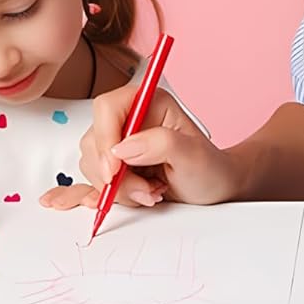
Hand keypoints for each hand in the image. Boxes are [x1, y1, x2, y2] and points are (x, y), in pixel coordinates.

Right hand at [76, 85, 240, 207]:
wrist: (213, 189)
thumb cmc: (209, 167)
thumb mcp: (193, 154)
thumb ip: (161, 144)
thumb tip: (122, 148)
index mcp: (148, 103)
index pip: (108, 109)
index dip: (105, 139)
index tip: (115, 170)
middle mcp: (129, 120)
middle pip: (95, 142)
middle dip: (116, 175)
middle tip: (147, 190)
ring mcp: (118, 145)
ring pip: (92, 166)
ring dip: (118, 189)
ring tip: (150, 192)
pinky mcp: (113, 168)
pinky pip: (90, 180)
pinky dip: (96, 195)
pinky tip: (94, 199)